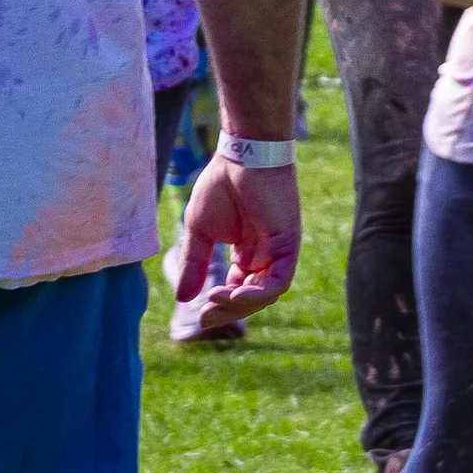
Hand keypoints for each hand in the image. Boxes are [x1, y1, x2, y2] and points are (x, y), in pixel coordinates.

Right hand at [176, 155, 301, 329]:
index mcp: (246, 253)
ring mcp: (279, 249)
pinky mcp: (288, 242)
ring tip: (215, 301)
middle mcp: (265, 255)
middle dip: (228, 311)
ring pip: (267, 293)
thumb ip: (194, 264)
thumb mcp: (199, 231)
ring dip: (241, 304)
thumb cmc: (220, 185)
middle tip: (204, 317)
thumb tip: (184, 298)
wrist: (241, 155)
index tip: (199, 314)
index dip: (220, 306)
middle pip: (252, 297)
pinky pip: (280, 279)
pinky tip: (235, 292)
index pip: (237, 290)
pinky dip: (259, 292)